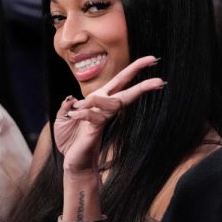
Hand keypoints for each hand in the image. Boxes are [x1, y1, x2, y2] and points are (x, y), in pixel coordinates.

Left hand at [54, 56, 164, 174]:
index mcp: (99, 99)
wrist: (73, 162)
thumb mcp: (62, 117)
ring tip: (77, 108)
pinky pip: (94, 115)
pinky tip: (72, 115)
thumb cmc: (70, 139)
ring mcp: (103, 119)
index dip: (135, 69)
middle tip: (160, 80)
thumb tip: (72, 98)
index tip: (152, 59)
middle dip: (143, 85)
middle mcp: (105, 108)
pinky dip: (82, 113)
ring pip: (113, 102)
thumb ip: (66, 105)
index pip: (121, 81)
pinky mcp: (98, 130)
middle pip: (127, 92)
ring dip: (96, 100)